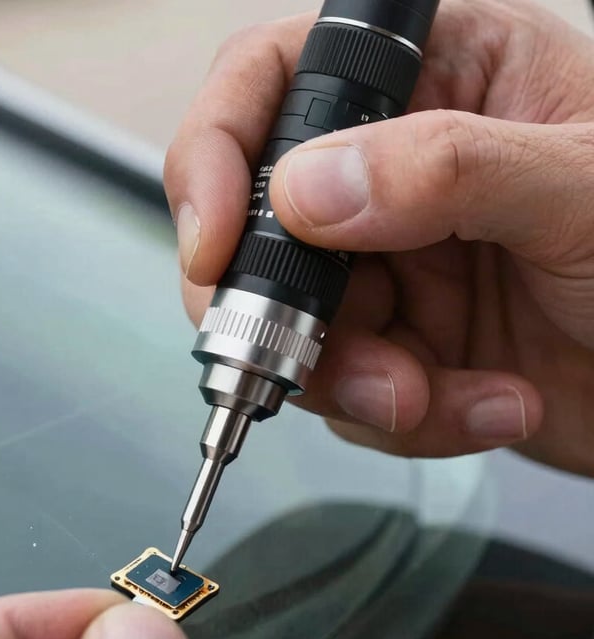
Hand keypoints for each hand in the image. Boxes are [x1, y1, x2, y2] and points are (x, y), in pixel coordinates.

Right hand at [165, 0, 593, 476]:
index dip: (217, 157)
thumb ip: (444, 171)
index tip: (214, 246)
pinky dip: (410, 420)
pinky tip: (487, 405)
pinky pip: (354, 396)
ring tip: (432, 396)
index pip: (275, 84)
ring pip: (298, 333)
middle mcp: (394, 177)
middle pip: (259, 231)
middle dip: (280, 313)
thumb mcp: (581, 188)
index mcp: (434, 85)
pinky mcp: (402, 349)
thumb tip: (306, 192)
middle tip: (312, 358)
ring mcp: (393, 269)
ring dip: (355, 384)